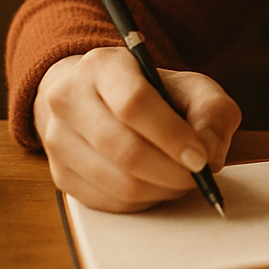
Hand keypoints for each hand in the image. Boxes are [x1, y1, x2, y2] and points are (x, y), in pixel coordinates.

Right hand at [33, 47, 241, 212]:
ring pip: (116, 182)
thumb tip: (208, 151)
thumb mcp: (190, 87)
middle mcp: (69, 99)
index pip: (133, 103)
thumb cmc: (153, 94)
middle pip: (123, 149)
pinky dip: (143, 203)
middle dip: (171, 171)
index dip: (171, 135)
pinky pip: (108, 202)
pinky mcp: (60, 175)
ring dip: (160, 190)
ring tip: (182, 181)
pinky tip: (158, 187)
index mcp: (102, 66)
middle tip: (197, 176)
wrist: (99, 99)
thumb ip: (211, 111)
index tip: (200, 157)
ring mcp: (57, 140)